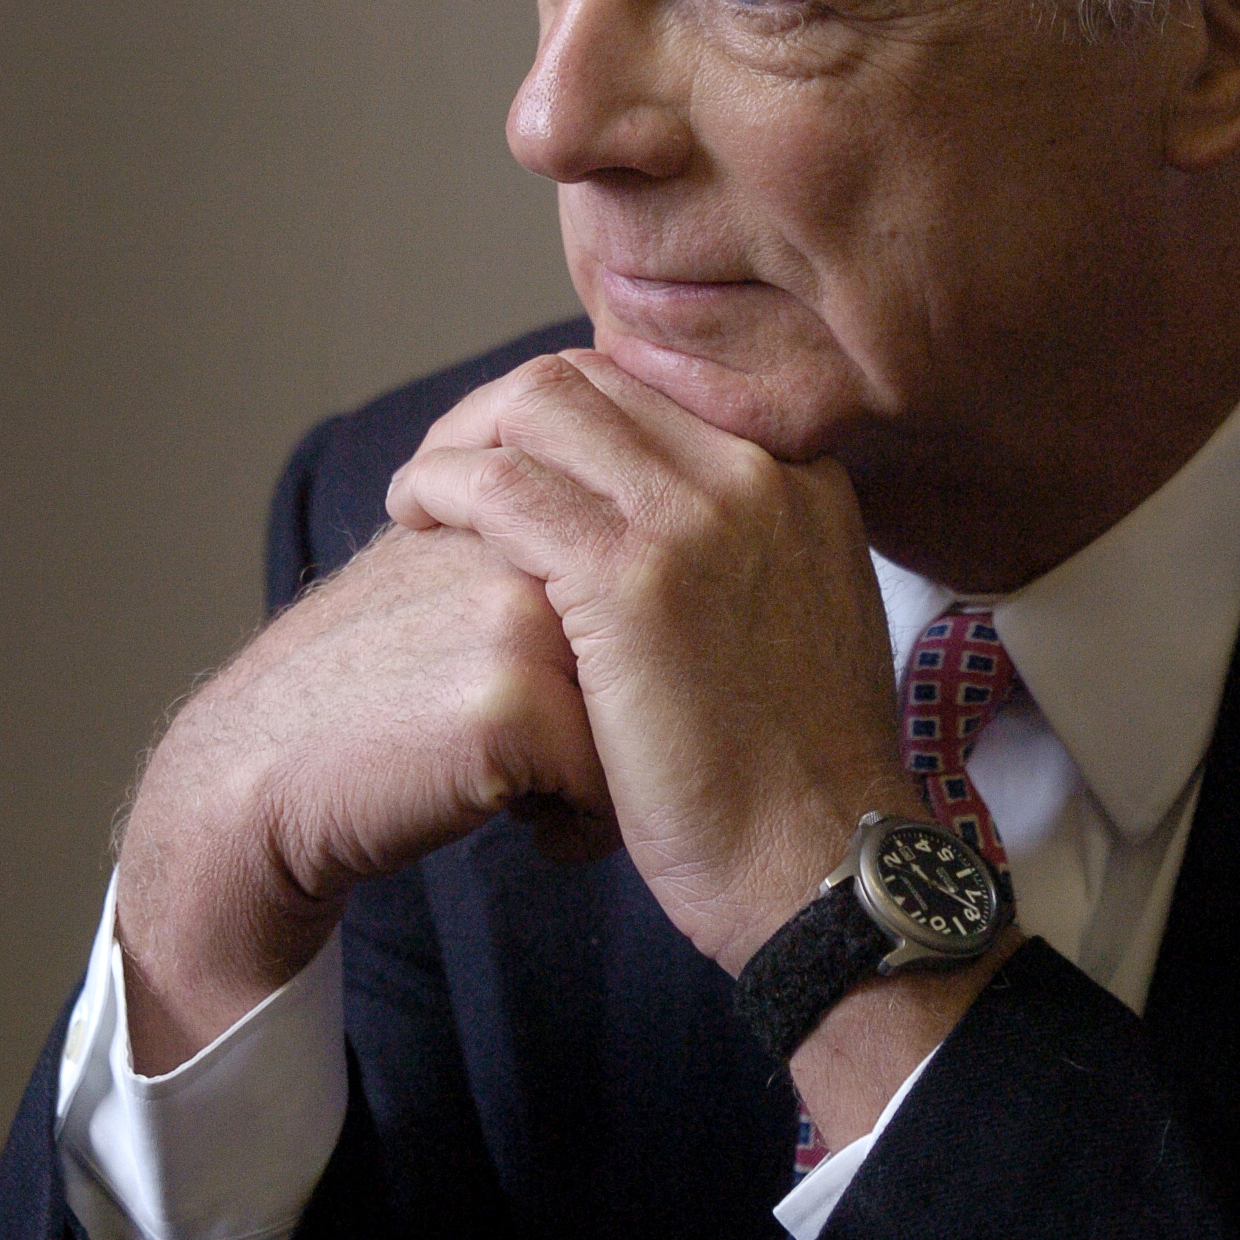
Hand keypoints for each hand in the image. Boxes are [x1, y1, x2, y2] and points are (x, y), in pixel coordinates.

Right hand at [115, 523, 611, 1071]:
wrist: (252, 776)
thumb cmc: (365, 693)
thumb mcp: (443, 578)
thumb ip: (531, 540)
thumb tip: (642, 547)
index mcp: (524, 500)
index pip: (648, 595)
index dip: (617, 670)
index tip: (545, 707)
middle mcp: (532, 542)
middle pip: (657, 652)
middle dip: (623, 719)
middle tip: (546, 755)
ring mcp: (523, 617)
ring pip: (646, 715)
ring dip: (605, 773)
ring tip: (529, 787)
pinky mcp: (513, 704)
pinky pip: (612, 782)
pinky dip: (578, 822)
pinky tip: (518, 824)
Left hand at [387, 350, 915, 976]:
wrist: (823, 862)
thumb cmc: (797, 775)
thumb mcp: (804, 620)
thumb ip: (745, 554)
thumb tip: (659, 537)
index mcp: (800, 477)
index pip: (654, 388)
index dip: (569, 414)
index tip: (521, 458)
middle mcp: (756, 473)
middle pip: (593, 377)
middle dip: (503, 411)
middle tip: (453, 467)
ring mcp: (696, 515)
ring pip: (540, 406)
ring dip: (461, 439)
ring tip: (421, 495)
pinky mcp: (630, 576)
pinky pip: (502, 484)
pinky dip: (442, 486)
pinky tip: (415, 519)